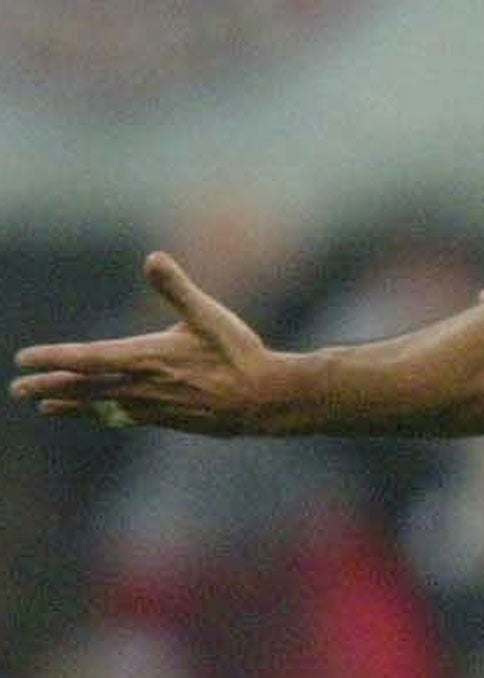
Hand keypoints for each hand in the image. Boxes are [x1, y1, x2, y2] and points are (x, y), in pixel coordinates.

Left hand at [11, 253, 279, 435]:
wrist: (265, 400)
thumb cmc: (239, 354)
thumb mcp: (209, 315)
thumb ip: (177, 288)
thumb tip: (153, 258)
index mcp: (147, 357)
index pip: (86, 358)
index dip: (53, 358)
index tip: (24, 359)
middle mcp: (142, 385)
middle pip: (84, 387)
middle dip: (49, 386)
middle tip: (18, 389)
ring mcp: (153, 406)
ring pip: (100, 406)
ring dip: (69, 404)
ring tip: (44, 406)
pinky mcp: (168, 419)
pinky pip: (123, 417)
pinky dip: (101, 414)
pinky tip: (97, 414)